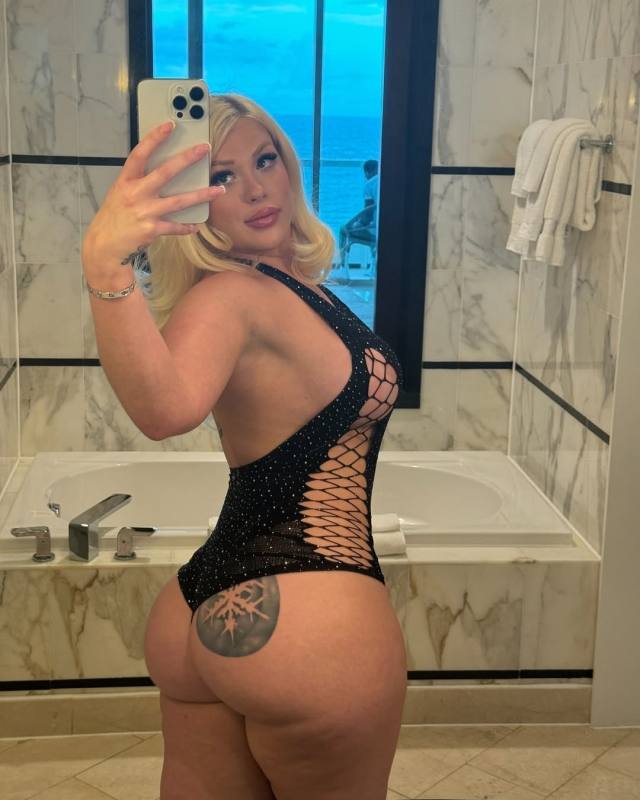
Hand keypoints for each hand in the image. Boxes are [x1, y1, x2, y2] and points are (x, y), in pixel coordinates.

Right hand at [82, 120, 224, 270]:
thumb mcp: (120, 193)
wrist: (105, 246)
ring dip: (201, 195)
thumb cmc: (114, 217)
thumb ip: (138, 182)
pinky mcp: (152, 229)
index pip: (140, 154)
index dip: (154, 138)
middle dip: (187, 158)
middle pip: (165, 172)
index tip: (170, 125)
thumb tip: (163, 172)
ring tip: (219, 190)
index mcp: (126, 181)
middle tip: (204, 149)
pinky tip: (196, 225)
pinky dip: (186, 227)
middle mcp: (136, 193)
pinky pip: (175, 226)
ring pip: (179, 201)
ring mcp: (145, 211)